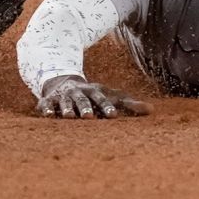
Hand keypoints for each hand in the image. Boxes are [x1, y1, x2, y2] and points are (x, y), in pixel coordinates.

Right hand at [37, 75, 151, 118]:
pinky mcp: (48, 101)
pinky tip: (47, 115)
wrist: (65, 82)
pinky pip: (46, 105)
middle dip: (85, 107)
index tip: (113, 116)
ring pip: (65, 102)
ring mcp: (63, 96)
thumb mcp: (111, 96)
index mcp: (95, 91)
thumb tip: (152, 111)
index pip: (103, 99)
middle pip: (83, 100)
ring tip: (68, 117)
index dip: (107, 107)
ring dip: (66, 108)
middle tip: (89, 117)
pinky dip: (46, 109)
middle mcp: (79, 92)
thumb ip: (129, 104)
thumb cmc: (93, 94)